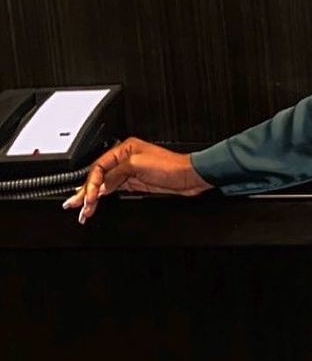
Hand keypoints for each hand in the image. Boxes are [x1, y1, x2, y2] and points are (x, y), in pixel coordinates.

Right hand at [62, 140, 214, 223]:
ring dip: (94, 198)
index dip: (91, 183)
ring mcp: (130, 172)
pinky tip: (97, 204)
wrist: (188, 177)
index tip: (86, 198)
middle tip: (75, 206)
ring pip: (105, 186)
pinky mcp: (136, 183)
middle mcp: (125, 159)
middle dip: (86, 192)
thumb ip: (116, 175)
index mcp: (123, 149)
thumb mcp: (137, 166)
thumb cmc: (169, 166)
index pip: (98, 167)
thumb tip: (102, 185)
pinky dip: (104, 198)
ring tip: (83, 210)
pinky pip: (114, 190)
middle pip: (99, 177)